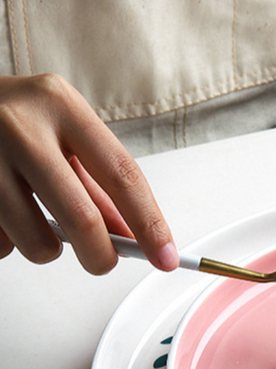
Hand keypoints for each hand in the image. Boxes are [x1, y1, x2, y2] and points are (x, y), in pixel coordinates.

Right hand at [0, 74, 177, 273]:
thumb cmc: (12, 121)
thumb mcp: (61, 136)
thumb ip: (98, 185)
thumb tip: (132, 236)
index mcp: (61, 106)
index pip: (122, 176)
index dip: (150, 224)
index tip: (165, 255)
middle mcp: (20, 126)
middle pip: (82, 217)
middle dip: (101, 255)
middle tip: (103, 262)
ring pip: (38, 242)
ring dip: (47, 250)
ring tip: (35, 223)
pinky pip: (1, 244)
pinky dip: (9, 243)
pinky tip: (3, 215)